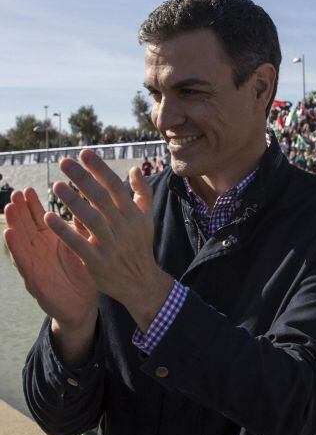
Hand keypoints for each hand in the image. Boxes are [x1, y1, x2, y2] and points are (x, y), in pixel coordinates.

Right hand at [4, 188, 96, 330]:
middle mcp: (40, 252)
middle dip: (20, 211)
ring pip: (21, 242)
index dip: (33, 206)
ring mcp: (36, 266)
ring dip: (14, 225)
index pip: (40, 220)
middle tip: (16, 193)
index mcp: (52, 242)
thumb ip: (81, 228)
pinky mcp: (35, 281)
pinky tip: (10, 235)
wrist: (83, 306)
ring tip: (9, 208)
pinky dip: (16, 249)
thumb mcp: (83, 247)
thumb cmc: (83, 273)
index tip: (29, 189)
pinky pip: (23, 264)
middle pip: (27, 228)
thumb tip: (88, 203)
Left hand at [46, 150, 172, 331]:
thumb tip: (135, 169)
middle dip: (83, 179)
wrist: (141, 282)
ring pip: (91, 220)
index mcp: (134, 214)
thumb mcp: (146, 218)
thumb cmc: (139, 245)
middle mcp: (123, 227)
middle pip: (102, 199)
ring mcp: (110, 245)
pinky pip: (79, 244)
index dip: (99, 169)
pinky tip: (50, 217)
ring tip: (56, 185)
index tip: (84, 153)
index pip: (115, 186)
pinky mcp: (97, 262)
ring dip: (73, 202)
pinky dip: (65, 231)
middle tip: (65, 162)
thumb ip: (142, 193)